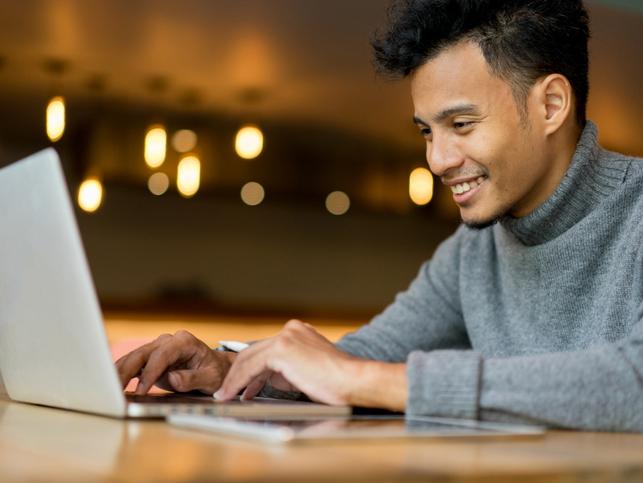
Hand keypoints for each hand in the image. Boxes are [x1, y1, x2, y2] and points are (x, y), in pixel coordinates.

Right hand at [115, 330, 234, 394]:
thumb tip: (172, 379)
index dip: (150, 373)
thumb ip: (192, 379)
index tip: (142, 390)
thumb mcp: (211, 378)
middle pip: (142, 354)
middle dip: (127, 371)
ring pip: (134, 358)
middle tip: (114, 389)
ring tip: (106, 388)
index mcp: (184, 342)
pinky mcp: (151, 359)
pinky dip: (122, 373)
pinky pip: (134, 365)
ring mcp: (158, 348)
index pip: (162, 355)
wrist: (217, 368)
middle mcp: (168, 341)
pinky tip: (111, 384)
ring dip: (119, 372)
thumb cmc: (215, 372)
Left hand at [214, 320, 362, 404]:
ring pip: (249, 358)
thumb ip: (286, 369)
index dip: (249, 369)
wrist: (353, 381)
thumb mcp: (306, 371)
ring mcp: (286, 337)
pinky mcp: (281, 349)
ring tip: (226, 396)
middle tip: (227, 392)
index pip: (264, 349)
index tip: (241, 386)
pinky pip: (251, 367)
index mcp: (298, 332)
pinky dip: (238, 382)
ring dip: (234, 380)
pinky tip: (233, 393)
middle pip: (253, 351)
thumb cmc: (337, 382)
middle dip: (238, 374)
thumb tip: (268, 378)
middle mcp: (291, 330)